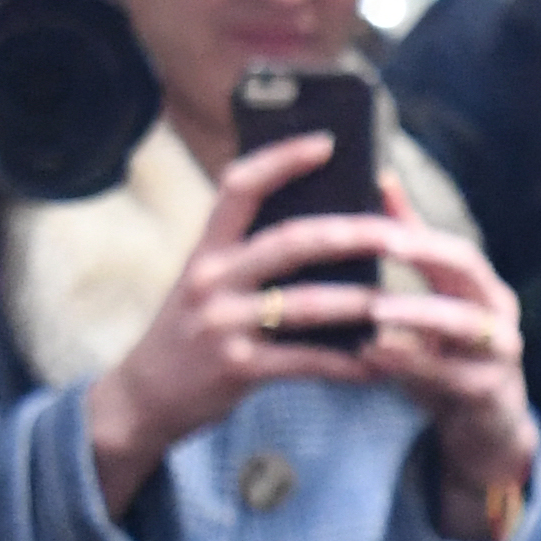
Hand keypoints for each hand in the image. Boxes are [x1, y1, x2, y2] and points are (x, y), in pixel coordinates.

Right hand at [82, 131, 411, 509]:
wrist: (143, 398)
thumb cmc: (192, 333)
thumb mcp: (206, 283)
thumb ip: (248, 256)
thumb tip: (325, 229)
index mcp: (207, 249)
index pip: (240, 186)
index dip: (282, 160)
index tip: (327, 143)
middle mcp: (212, 279)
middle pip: (289, 242)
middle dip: (349, 234)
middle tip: (395, 233)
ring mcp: (222, 323)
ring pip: (304, 304)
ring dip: (358, 303)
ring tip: (398, 303)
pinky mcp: (236, 367)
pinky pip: (304, 362)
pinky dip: (346, 364)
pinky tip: (376, 366)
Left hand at [354, 196, 540, 536]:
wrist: (486, 430)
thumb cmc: (448, 358)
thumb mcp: (432, 301)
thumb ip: (410, 247)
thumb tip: (380, 178)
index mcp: (483, 289)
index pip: (455, 249)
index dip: (418, 231)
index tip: (376, 218)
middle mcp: (499, 315)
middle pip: (468, 271)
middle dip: (425, 256)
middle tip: (381, 244)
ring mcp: (500, 355)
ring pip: (463, 324)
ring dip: (416, 313)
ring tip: (374, 308)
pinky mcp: (490, 395)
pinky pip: (448, 376)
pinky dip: (409, 364)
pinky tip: (370, 355)